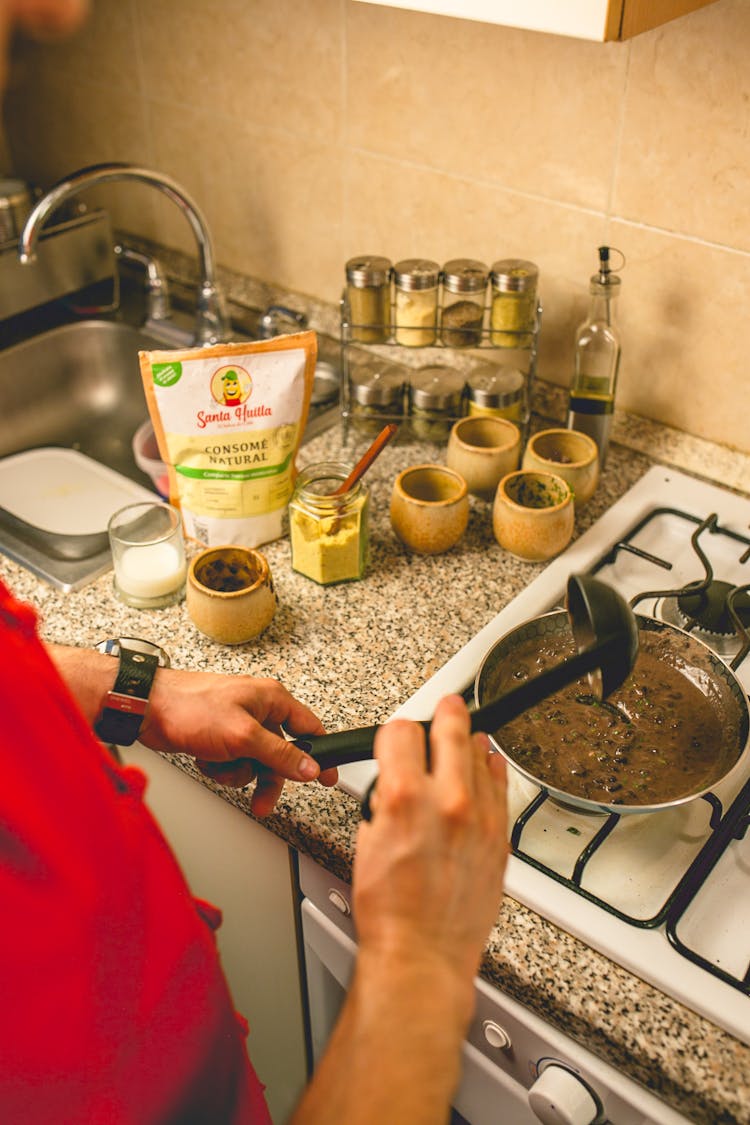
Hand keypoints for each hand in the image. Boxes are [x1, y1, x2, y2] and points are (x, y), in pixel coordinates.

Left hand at [139, 668, 336, 815]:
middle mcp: (257, 709)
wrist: (148, 709)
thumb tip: (309, 767)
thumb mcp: (242, 736)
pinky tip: (206, 760)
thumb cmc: (190, 707)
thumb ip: (279, 754)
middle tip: (262, 802)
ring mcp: (237, 723)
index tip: (328, 777)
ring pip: (254, 762)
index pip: (309, 728)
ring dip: (237, 773)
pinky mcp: (218, 736)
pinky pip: (232, 762)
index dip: (320, 754)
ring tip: (219, 767)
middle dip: (265, 778)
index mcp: (271, 699)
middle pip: (279, 754)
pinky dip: (219, 768)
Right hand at [352, 695, 507, 1015]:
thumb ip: (385, 797)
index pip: (401, 731)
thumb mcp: (366, 839)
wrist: (422, 953)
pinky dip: (492, 769)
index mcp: (403, 798)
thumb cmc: (390, 911)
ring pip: (480, 752)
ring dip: (469, 740)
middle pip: (450, 727)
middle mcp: (445, 800)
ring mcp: (479, 817)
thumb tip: (396, 777)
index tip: (399, 734)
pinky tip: (487, 763)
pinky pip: (501, 784)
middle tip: (446, 703)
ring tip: (464, 735)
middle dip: (444, 712)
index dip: (396, 730)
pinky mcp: (500, 835)